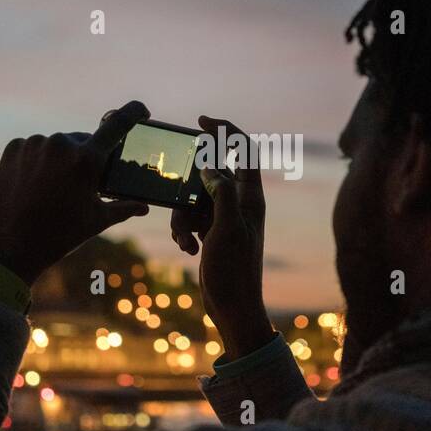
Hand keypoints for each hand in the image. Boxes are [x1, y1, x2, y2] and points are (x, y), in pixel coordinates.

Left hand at [0, 101, 151, 282]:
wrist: (7, 249)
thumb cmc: (58, 237)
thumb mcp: (96, 222)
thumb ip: (123, 208)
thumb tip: (143, 206)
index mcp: (87, 160)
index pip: (118, 124)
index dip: (134, 113)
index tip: (141, 111)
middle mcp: (61, 144)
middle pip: (85, 141)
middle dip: (88, 158)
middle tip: (82, 184)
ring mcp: (35, 144)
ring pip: (58, 146)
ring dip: (62, 160)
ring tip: (54, 190)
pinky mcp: (14, 148)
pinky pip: (35, 148)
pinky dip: (39, 161)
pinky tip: (35, 184)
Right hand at [171, 116, 273, 357]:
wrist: (233, 308)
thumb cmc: (235, 271)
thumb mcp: (226, 229)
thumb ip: (221, 192)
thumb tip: (210, 166)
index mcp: (250, 197)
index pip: (243, 150)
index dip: (225, 131)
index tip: (201, 121)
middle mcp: (238, 203)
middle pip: (209, 174)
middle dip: (188, 188)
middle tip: (180, 203)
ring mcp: (223, 218)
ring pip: (193, 197)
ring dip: (182, 216)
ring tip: (186, 240)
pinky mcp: (211, 232)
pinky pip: (190, 218)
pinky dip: (183, 231)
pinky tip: (187, 249)